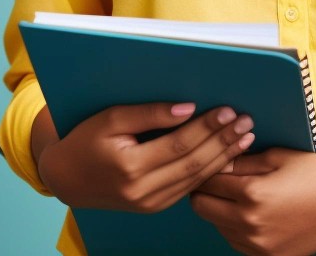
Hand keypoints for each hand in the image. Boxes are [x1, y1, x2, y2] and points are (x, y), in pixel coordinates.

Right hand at [34, 102, 255, 211]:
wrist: (67, 178)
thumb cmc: (86, 141)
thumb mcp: (112, 118)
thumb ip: (150, 114)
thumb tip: (188, 108)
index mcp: (131, 167)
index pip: (180, 144)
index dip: (207, 127)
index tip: (229, 110)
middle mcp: (143, 191)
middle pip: (194, 163)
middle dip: (223, 141)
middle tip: (248, 121)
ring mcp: (150, 204)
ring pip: (196, 179)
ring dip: (224, 157)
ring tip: (246, 137)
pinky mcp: (155, 207)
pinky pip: (189, 188)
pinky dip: (211, 171)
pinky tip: (227, 156)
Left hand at [190, 148, 315, 255]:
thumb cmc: (314, 174)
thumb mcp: (278, 156)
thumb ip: (244, 160)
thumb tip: (217, 161)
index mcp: (252, 193)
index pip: (208, 181)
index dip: (206, 169)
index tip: (208, 162)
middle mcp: (250, 224)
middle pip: (203, 207)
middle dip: (205, 191)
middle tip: (216, 178)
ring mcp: (258, 246)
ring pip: (217, 227)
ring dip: (219, 210)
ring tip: (236, 194)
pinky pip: (235, 243)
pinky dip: (235, 228)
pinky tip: (251, 212)